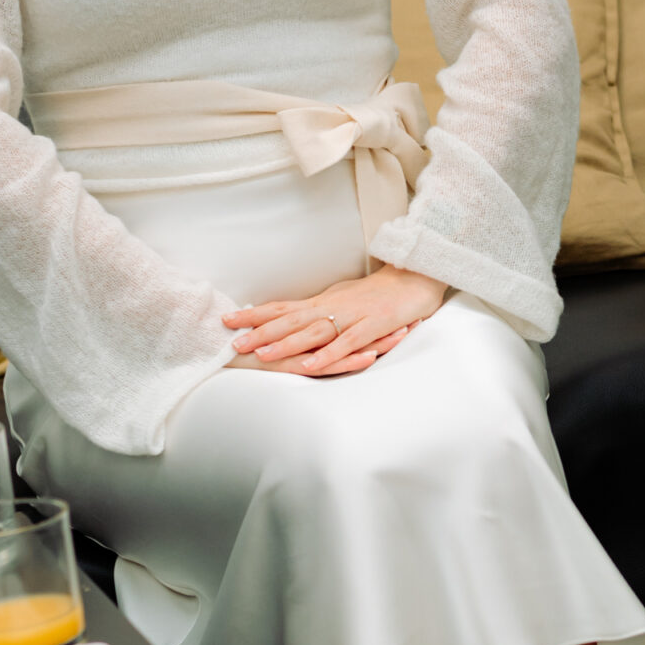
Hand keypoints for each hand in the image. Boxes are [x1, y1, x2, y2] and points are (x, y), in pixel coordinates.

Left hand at [223, 267, 447, 376]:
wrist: (417, 279)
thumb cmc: (380, 292)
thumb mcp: (343, 297)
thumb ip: (320, 308)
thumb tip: (295, 314)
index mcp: (324, 301)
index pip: (283, 307)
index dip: (255, 314)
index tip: (227, 319)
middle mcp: (332, 307)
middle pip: (290, 319)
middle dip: (260, 331)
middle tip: (232, 342)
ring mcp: (352, 316)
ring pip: (313, 331)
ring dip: (286, 344)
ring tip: (262, 355)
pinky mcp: (373, 326)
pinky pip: (347, 342)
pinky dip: (328, 354)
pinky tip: (310, 365)